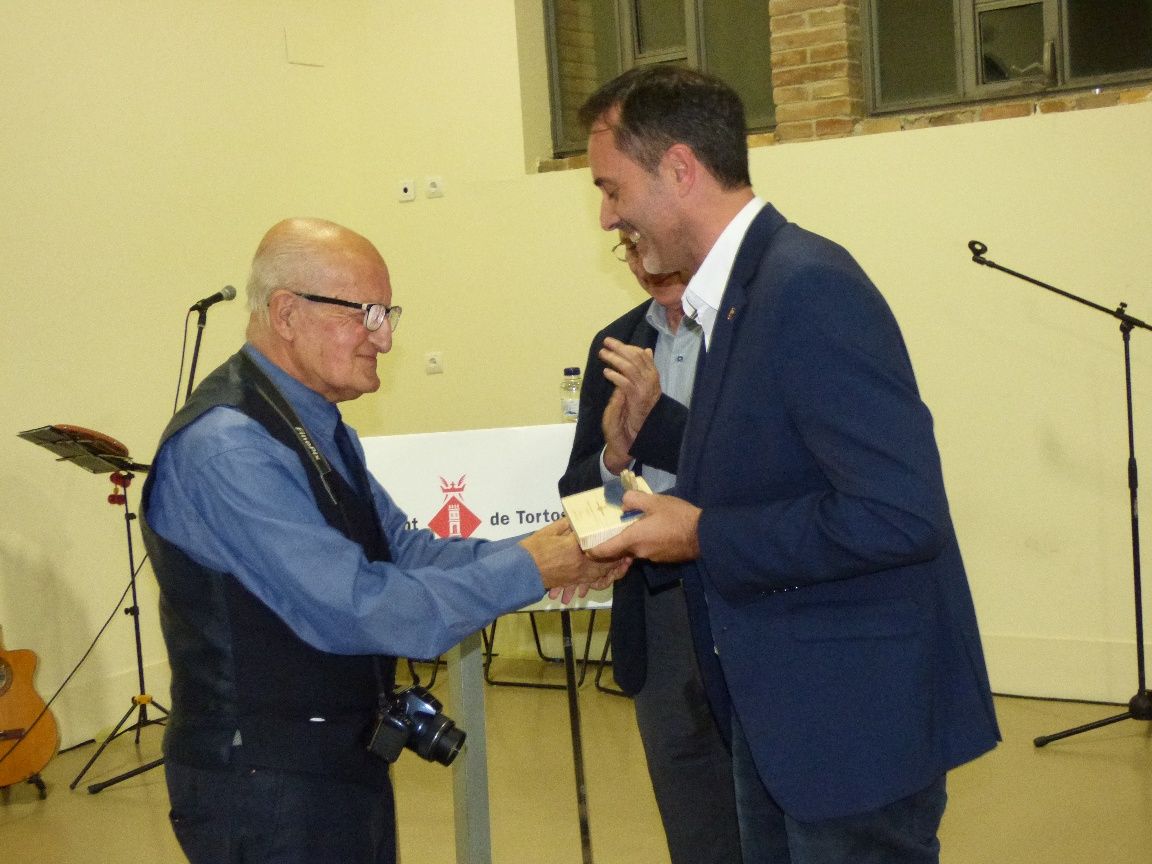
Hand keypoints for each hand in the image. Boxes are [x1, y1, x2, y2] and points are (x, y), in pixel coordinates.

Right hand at [519, 518, 631, 603]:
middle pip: (605, 560)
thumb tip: (579, 518)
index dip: (612, 539)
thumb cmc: (533, 549)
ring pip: (601, 573)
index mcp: (576, 547)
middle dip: (618, 557)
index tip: (620, 534)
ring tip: (622, 563)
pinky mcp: (572, 582)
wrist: (521, 572)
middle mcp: (581, 563)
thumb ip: (567, 524)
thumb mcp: (550, 531)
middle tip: (628, 552)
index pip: (599, 543)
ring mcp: (577, 575)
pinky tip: (606, 574)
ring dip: (613, 569)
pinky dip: (601, 578)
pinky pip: (592, 581)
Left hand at [586, 490, 700, 563]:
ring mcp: (651, 557)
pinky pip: (648, 550)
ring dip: (633, 539)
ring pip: (635, 549)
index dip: (593, 550)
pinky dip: (646, 541)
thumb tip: (622, 501)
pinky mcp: (662, 558)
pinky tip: (655, 529)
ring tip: (638, 523)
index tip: (585, 547)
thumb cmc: (677, 517)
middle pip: (620, 549)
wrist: (705, 535)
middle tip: (613, 525)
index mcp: (633, 539)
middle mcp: (639, 552)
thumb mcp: (655, 501)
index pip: (605, 550)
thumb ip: (634, 499)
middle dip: (616, 539)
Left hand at [599, 338, 660, 472]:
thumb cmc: (633, 415)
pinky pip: (626, 383)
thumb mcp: (634, 390)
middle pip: (636, 358)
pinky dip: (615, 376)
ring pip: (630, 368)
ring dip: (615, 359)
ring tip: (603, 355)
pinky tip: (606, 373)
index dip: (628, 347)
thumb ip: (636, 373)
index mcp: (652, 378)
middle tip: (606, 342)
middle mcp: (651, 382)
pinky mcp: (637, 400)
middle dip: (620, 348)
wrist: (634, 438)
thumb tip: (643, 354)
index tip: (614, 342)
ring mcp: (645, 391)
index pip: (642, 356)